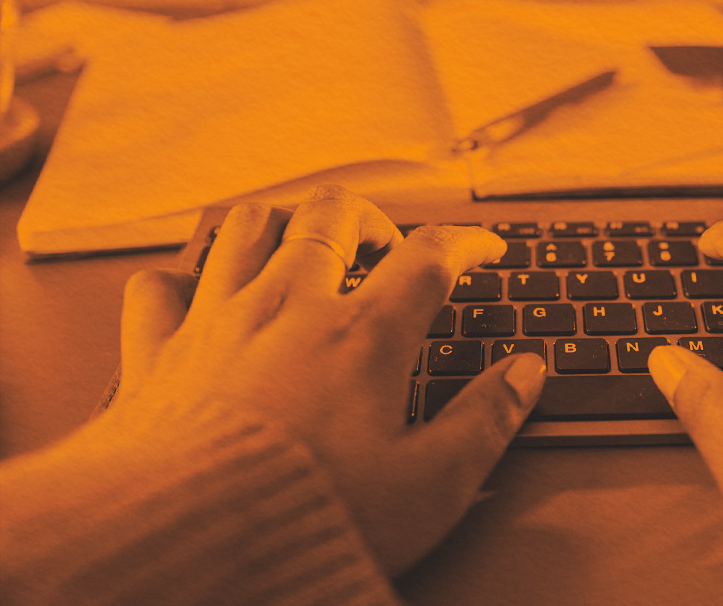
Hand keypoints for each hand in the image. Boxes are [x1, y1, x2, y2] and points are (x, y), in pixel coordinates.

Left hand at [110, 185, 545, 575]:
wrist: (191, 546)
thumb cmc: (312, 517)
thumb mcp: (432, 483)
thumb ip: (487, 420)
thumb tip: (526, 374)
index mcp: (363, 336)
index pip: (431, 257)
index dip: (470, 243)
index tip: (486, 248)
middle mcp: (290, 309)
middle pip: (332, 214)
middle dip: (369, 216)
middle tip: (385, 245)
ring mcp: (218, 324)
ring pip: (247, 228)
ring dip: (282, 223)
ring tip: (302, 244)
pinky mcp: (159, 356)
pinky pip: (160, 288)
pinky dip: (183, 281)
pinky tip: (200, 293)